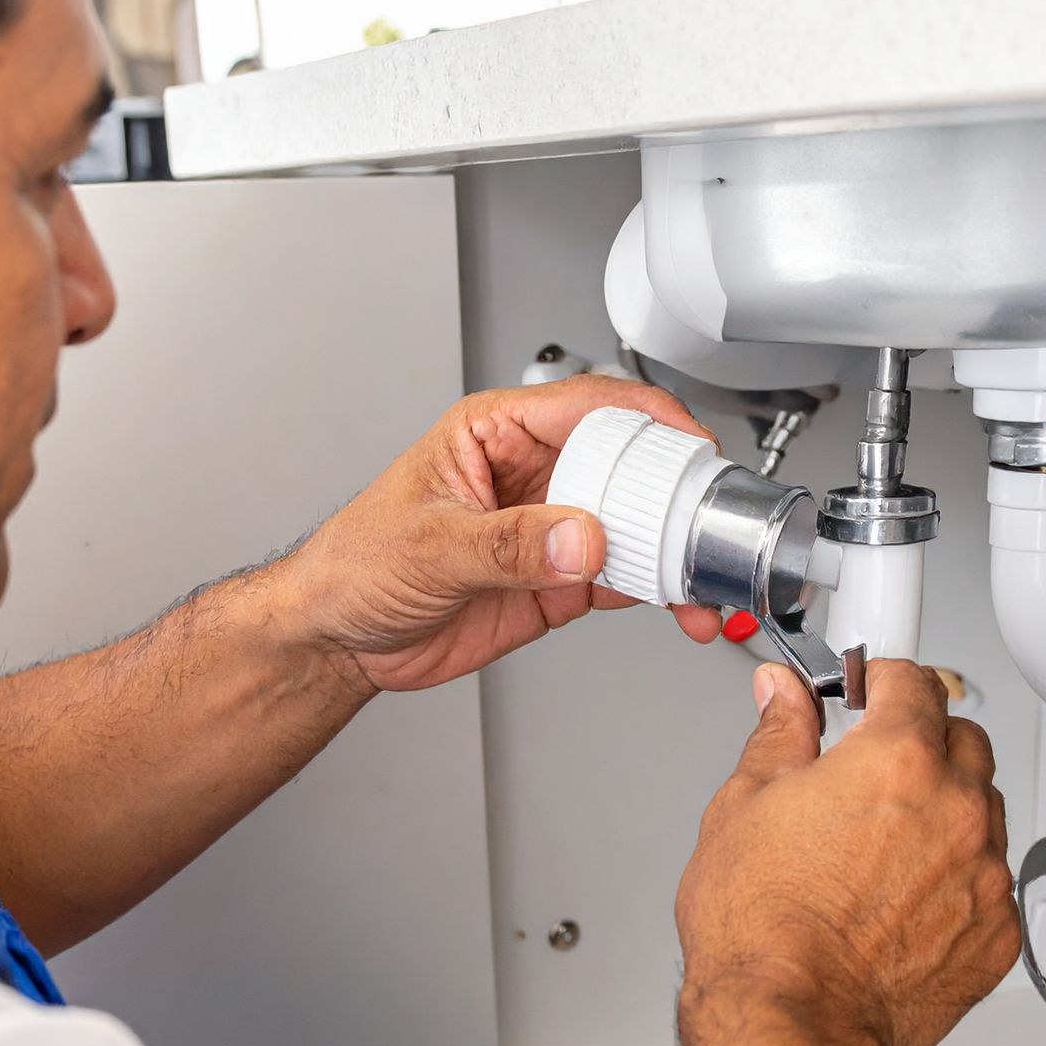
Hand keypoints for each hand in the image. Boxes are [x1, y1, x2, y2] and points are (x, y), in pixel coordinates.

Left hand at [283, 376, 724, 693]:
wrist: (339, 639)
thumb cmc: (356, 565)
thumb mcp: (429, 547)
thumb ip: (510, 545)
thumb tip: (580, 539)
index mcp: (496, 432)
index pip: (589, 405)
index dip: (648, 420)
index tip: (689, 446)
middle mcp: (532, 473)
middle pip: (628, 466)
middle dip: (675, 494)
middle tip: (706, 525)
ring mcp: (551, 528)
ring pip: (635, 526)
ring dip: (673, 552)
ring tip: (701, 581)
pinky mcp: (559, 579)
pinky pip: (623, 577)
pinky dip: (656, 592)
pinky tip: (676, 606)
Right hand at [675, 659, 1020, 1045]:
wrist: (789, 1021)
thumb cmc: (761, 927)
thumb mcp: (744, 805)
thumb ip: (778, 735)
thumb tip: (783, 696)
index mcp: (895, 760)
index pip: (914, 683)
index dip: (885, 679)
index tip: (870, 689)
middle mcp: (954, 810)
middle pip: (964, 740)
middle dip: (924, 741)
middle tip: (877, 766)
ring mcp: (983, 875)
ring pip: (984, 813)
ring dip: (947, 811)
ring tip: (886, 845)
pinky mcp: (996, 936)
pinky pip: (991, 885)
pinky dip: (958, 883)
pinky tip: (904, 902)